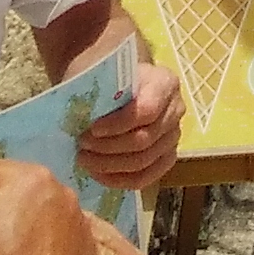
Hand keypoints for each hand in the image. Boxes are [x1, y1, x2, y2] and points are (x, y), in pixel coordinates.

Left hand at [74, 61, 182, 194]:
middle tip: (81, 147)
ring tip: (84, 160)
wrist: (124, 86)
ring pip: (143, 162)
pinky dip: (119, 180)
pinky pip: (144, 178)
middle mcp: (176, 110)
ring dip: (109, 165)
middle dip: (108, 147)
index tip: (92, 129)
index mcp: (165, 83)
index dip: (118, 124)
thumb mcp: (105, 74)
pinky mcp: (166, 158)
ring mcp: (173, 137)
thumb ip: (99, 92)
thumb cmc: (112, 78)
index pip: (146, 110)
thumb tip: (78, 118)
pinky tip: (98, 174)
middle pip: (144, 140)